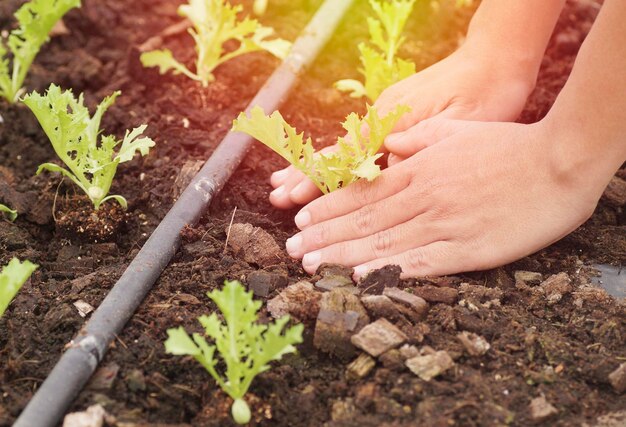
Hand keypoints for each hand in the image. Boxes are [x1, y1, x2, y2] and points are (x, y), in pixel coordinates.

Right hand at [270, 44, 535, 207]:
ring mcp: (387, 114)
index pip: (347, 154)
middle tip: (277, 194)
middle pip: (338, 150)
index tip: (295, 196)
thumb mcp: (461, 124)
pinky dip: (338, 158)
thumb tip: (388, 169)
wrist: (497, 56)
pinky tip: (326, 168)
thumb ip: (421, 147)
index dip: (320, 178)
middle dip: (306, 174)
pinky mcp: (395, 115)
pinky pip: (360, 141)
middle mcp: (383, 115)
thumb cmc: (487, 91)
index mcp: (394, 119)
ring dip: (315, 167)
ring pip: (345, 146)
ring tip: (284, 181)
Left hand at [284, 118, 609, 278]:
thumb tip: (390, 145)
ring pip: (382, 242)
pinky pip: (420, 263)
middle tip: (292, 248)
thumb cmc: (507, 145)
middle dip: (323, 234)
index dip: (328, 206)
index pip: (362, 191)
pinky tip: (359, 276)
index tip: (302, 218)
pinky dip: (386, 270)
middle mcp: (423, 198)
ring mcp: (444, 225)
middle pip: (363, 220)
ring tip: (310, 264)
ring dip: (341, 255)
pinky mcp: (468, 251)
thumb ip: (419, 140)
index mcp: (419, 170)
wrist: (558, 163)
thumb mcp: (457, 131)